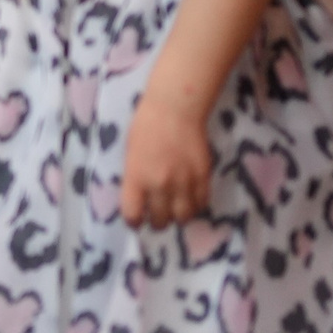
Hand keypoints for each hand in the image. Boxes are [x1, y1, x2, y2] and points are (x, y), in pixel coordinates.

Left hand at [120, 91, 212, 227]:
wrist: (175, 110)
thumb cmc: (145, 127)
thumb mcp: (130, 155)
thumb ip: (134, 179)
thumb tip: (140, 199)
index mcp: (136, 178)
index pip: (133, 215)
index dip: (134, 221)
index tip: (137, 220)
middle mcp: (159, 185)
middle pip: (160, 220)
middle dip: (157, 222)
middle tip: (158, 216)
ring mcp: (183, 182)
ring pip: (183, 217)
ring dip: (178, 217)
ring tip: (176, 210)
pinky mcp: (203, 177)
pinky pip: (201, 203)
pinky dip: (196, 205)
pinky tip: (190, 199)